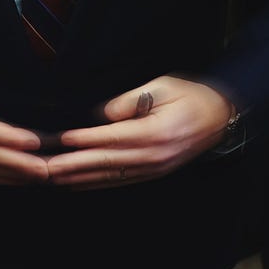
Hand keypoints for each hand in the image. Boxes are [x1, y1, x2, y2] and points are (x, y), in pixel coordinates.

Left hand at [46, 76, 232, 187]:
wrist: (220, 116)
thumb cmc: (190, 95)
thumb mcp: (163, 86)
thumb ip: (131, 100)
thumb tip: (103, 115)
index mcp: (157, 132)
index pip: (114, 138)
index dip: (87, 140)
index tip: (63, 140)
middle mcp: (154, 155)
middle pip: (108, 162)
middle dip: (75, 165)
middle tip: (48, 167)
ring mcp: (155, 168)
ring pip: (112, 176)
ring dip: (81, 178)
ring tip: (56, 178)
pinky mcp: (154, 172)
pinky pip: (122, 180)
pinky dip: (98, 183)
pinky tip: (80, 183)